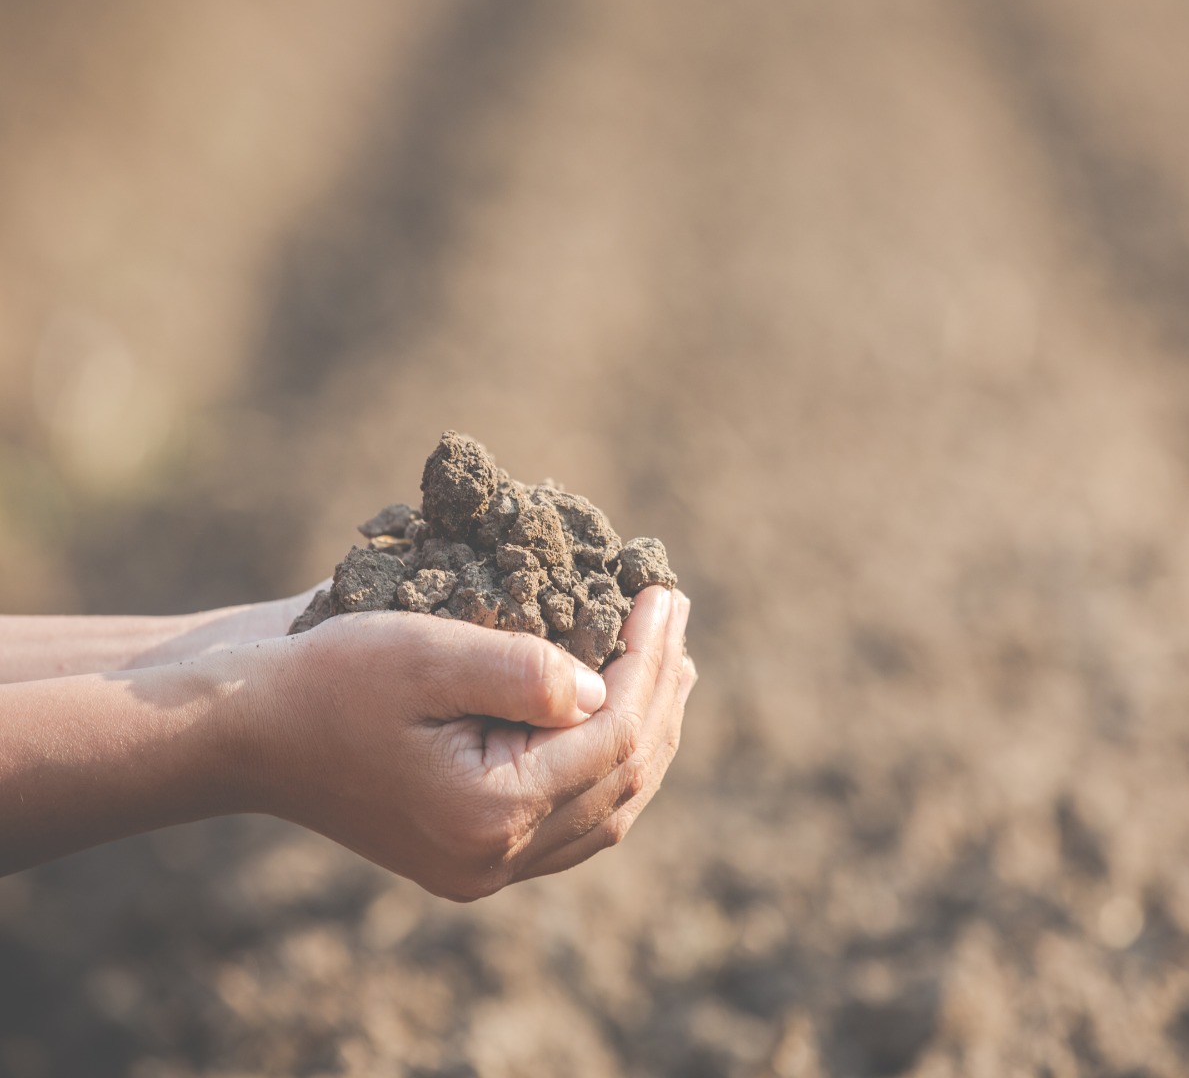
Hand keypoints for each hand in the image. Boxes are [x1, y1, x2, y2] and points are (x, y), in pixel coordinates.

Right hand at [243, 586, 694, 899]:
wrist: (241, 727)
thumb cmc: (325, 678)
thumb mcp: (425, 652)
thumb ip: (523, 672)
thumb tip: (603, 688)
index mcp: (487, 815)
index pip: (612, 737)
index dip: (650, 661)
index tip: (664, 594)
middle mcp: (492, 858)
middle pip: (621, 778)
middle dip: (661, 693)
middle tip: (676, 618)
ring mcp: (481, 865)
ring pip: (605, 809)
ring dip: (647, 733)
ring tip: (670, 664)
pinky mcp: (468, 850)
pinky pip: (570, 819)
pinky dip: (607, 765)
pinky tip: (618, 714)